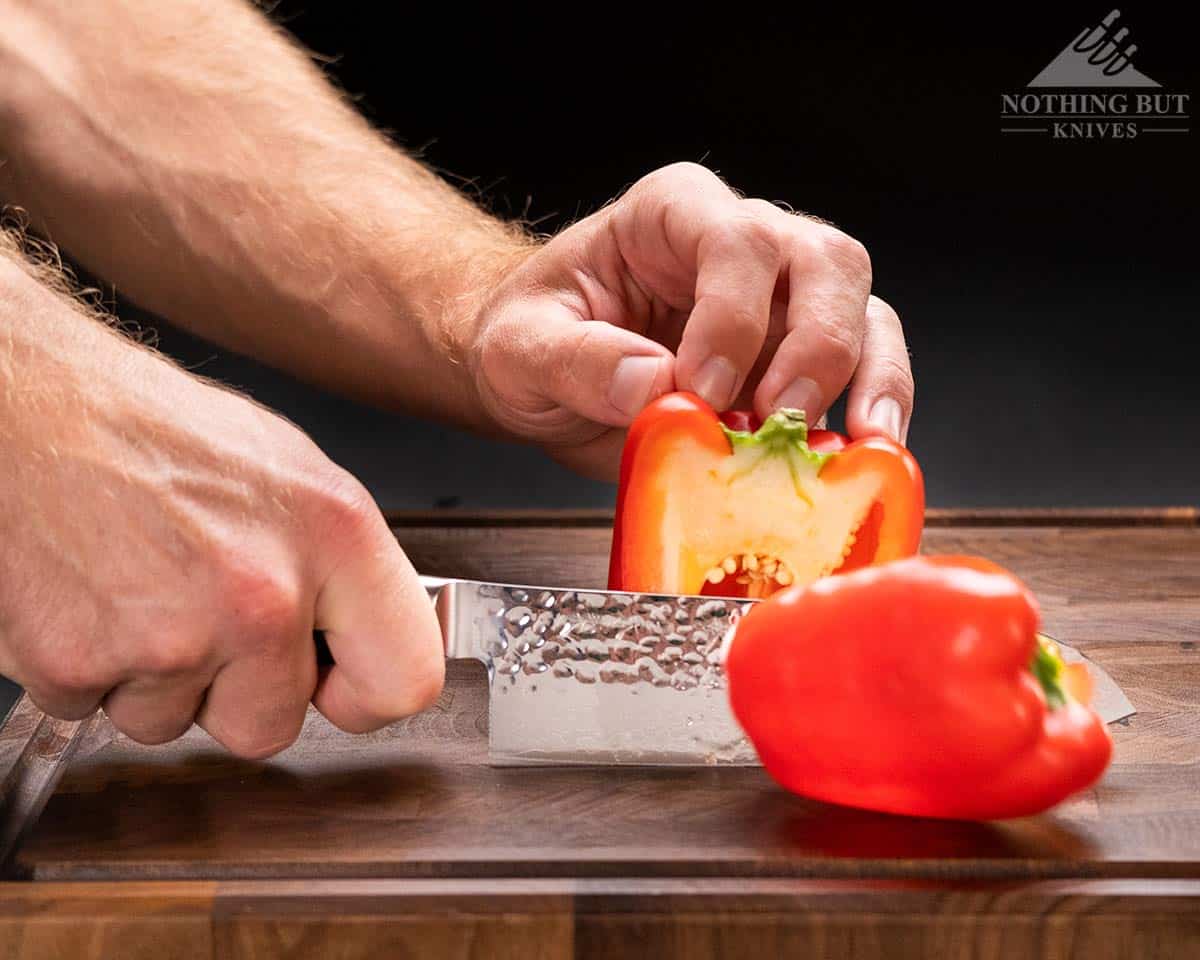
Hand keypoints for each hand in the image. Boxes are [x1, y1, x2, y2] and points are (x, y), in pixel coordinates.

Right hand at [0, 271, 442, 755]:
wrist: (30, 405)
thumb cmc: (156, 429)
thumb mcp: (293, 473)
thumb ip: (340, 569)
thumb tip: (361, 635)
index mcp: (334, 537)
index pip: (404, 680)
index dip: (363, 694)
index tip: (336, 683)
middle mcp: (261, 594)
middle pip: (271, 727)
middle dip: (235, 690)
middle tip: (202, 612)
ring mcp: (170, 637)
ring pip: (173, 726)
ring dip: (155, 678)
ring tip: (139, 586)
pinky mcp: (78, 662)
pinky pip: (92, 713)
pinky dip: (86, 669)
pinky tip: (91, 595)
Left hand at [467, 163, 913, 478]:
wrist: (545, 378)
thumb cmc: (532, 340)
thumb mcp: (519, 349)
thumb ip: (575, 360)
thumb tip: (653, 384)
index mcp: (672, 214)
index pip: (735, 240)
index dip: (733, 316)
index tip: (701, 390)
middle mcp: (744, 244)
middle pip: (824, 262)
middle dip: (817, 344)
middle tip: (780, 418)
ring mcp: (782, 301)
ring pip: (864, 311)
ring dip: (868, 378)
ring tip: (858, 440)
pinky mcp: (799, 359)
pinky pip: (865, 371)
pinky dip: (871, 413)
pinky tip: (863, 455)